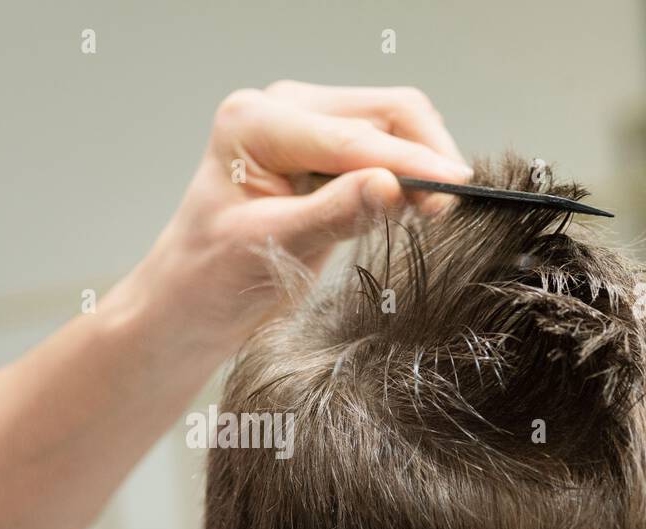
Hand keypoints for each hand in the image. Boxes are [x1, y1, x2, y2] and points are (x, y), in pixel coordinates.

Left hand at [114, 80, 470, 358]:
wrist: (191, 300)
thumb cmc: (211, 278)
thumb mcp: (271, 249)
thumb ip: (332, 214)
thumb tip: (393, 185)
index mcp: (254, 123)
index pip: (351, 137)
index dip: (408, 163)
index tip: (453, 192)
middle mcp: (281, 110)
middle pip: (382, 112)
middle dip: (424, 155)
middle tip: (454, 206)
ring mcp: (305, 125)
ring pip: (391, 124)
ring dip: (420, 162)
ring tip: (437, 210)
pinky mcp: (324, 149)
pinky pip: (382, 147)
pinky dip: (407, 173)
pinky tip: (418, 205)